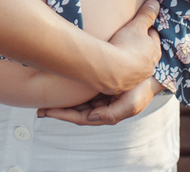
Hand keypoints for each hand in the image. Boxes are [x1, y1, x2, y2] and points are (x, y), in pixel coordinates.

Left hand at [38, 77, 165, 125]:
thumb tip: (90, 117)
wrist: (151, 72)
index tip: (47, 112)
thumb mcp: (131, 104)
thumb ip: (112, 114)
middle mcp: (100, 105)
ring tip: (43, 101)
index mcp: (105, 112)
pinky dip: (68, 90)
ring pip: (75, 101)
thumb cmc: (141, 89)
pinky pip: (80, 90)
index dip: (62, 115)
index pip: (79, 117)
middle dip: (57, 111)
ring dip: (60, 102)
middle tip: (39, 109)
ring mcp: (98, 95)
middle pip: (74, 111)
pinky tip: (58, 86)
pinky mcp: (99, 84)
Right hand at [100, 0, 160, 93]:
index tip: (143, 29)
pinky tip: (116, 68)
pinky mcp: (126, 86)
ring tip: (124, 56)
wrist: (111, 68)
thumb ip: (146, 14)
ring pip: (139, 67)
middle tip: (134, 43)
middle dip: (143, 49)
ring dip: (134, 62)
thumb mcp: (136, 25)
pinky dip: (124, 72)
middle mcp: (150, 66)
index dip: (148, 32)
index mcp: (154, 51)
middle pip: (148, 55)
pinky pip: (127, 77)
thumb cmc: (126, 45)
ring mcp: (139, 78)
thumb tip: (156, 3)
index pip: (153, 38)